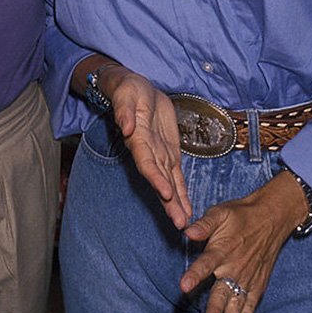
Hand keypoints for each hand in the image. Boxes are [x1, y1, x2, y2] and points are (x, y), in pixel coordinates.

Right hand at [96, 64, 191, 229]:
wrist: (137, 89)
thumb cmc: (128, 91)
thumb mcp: (126, 95)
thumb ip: (124, 111)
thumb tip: (126, 126)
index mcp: (138, 140)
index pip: (147, 163)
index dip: (156, 179)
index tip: (166, 194)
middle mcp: (148, 152)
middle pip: (160, 181)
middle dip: (169, 202)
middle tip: (179, 222)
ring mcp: (159, 154)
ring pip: (170, 183)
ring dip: (177, 203)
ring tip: (185, 222)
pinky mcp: (169, 152)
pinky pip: (177, 175)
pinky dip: (182, 192)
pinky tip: (187, 208)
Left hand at [180, 169, 307, 312]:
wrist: (271, 216)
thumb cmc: (241, 215)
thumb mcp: (220, 213)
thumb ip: (204, 225)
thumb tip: (187, 231)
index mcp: (222, 249)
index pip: (205, 264)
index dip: (194, 275)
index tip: (184, 286)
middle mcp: (234, 266)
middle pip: (223, 290)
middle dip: (216, 308)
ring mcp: (247, 276)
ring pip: (237, 301)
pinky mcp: (258, 282)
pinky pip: (252, 302)